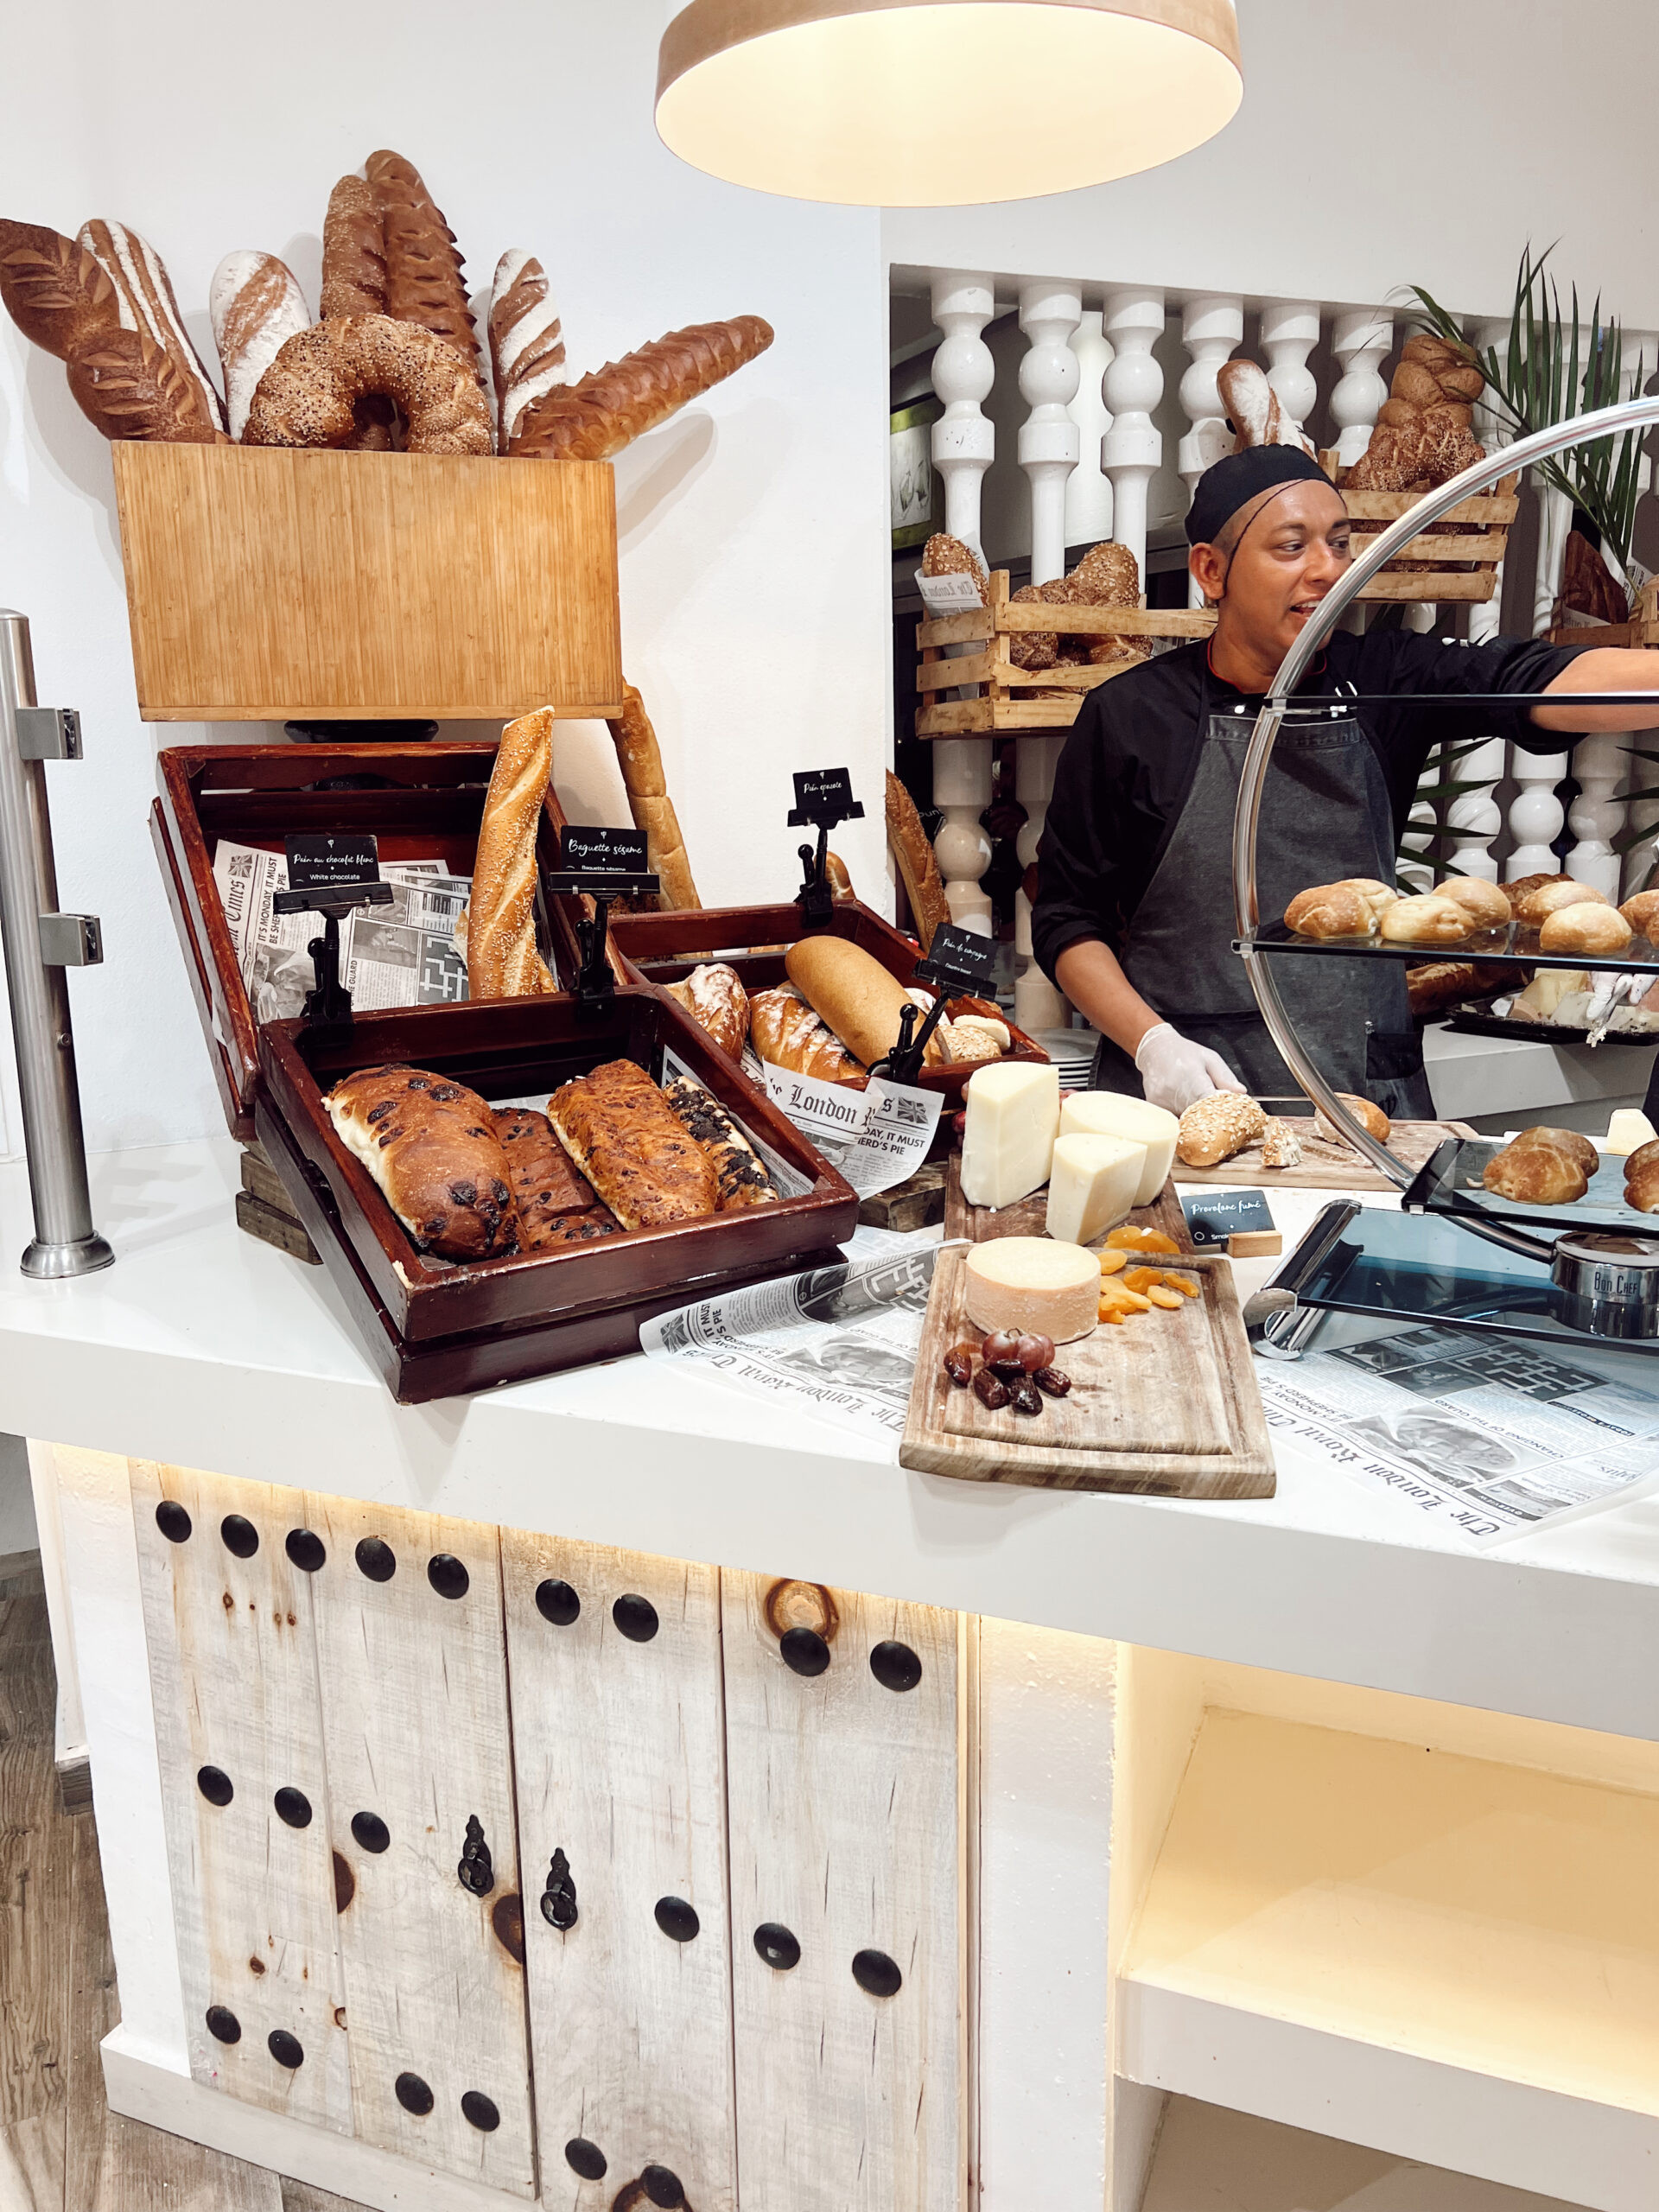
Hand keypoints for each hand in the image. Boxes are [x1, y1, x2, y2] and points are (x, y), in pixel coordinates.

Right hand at [1133, 1022, 1247, 1114]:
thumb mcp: (1210, 1058)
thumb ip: (1225, 1077)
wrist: (1155, 1048)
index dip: (1219, 1111)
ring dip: (1194, 1116)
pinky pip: (1172, 1117)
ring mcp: (1161, 1099)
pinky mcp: (1154, 1105)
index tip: (1225, 1114)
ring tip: (1195, 1101)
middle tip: (1214, 1110)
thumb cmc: (1184, 1052)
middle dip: (1208, 1115)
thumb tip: (1241, 1093)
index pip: (1208, 1102)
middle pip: (1197, 1115)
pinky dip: (1181, 1114)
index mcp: (1191, 1075)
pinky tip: (1183, 1103)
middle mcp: (1174, 1089)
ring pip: (1184, 1118)